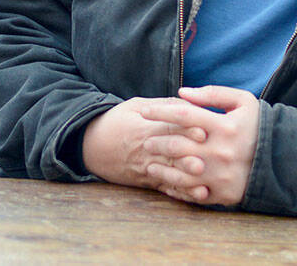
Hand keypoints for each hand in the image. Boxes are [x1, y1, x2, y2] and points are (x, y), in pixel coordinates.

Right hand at [81, 96, 207, 189]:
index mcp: (144, 128)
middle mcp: (146, 149)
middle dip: (189, 156)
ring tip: (204, 180)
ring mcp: (146, 168)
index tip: (204, 130)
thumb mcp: (134, 105)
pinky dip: (182, 192)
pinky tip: (197, 194)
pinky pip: (166, 188)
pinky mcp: (147, 181)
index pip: (167, 128)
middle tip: (207, 159)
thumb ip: (163, 104)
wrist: (90, 146)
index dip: (186, 129)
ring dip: (187, 177)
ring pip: (170, 174)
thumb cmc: (116, 121)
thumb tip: (190, 102)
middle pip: (170, 153)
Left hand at [139, 85, 258, 205]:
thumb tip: (182, 92)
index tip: (144, 111)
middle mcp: (221, 151)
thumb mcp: (242, 101)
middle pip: (178, 146)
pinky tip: (165, 185)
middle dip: (157, 143)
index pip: (184, 114)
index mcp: (224, 126)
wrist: (283, 159)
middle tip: (145, 141)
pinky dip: (177, 190)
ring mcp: (221, 174)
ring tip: (149, 165)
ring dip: (161, 170)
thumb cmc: (257, 125)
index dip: (160, 112)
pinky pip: (193, 194)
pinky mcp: (224, 193)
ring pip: (181, 173)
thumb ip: (212, 94)